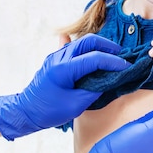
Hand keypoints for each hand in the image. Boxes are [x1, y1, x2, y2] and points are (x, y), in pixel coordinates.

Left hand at [0, 34, 129, 139]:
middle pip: (89, 41)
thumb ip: (94, 89)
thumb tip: (108, 79)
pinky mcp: (55, 59)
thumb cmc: (50, 111)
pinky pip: (74, 47)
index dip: (113, 62)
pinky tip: (94, 50)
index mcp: (64, 69)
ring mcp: (56, 56)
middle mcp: (60, 57)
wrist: (25, 111)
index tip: (126, 67)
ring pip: (81, 41)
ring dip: (98, 46)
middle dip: (108, 46)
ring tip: (111, 56)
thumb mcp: (76, 105)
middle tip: (121, 56)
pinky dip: (88, 48)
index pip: (95, 58)